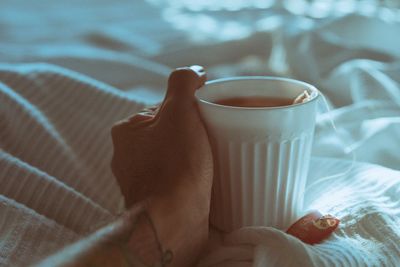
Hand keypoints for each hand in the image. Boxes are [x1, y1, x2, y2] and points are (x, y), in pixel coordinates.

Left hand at [111, 66, 212, 264]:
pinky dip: (187, 177)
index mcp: (127, 130)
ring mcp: (138, 180)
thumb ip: (183, 84)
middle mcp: (127, 155)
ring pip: (171, 157)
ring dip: (190, 157)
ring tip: (211, 161)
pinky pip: (173, 179)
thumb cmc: (175, 166)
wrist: (172, 222)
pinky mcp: (152, 200)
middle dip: (190, 134)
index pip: (162, 109)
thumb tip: (194, 71)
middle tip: (212, 139)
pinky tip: (203, 181)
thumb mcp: (180, 113)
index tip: (206, 119)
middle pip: (167, 133)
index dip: (187, 111)